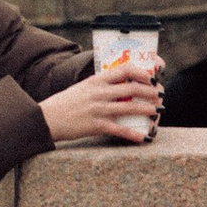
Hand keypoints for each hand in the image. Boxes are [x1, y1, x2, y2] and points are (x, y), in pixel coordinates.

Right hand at [41, 52, 163, 147]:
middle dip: (149, 92)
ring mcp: (99, 109)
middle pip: (131, 88)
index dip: (140, 73)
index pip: (124, 70)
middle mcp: (99, 93)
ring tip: (156, 111)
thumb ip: (100, 86)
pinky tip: (143, 137)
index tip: (150, 78)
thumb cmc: (65, 103)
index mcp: (96, 80)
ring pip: (129, 107)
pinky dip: (133, 133)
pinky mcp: (96, 125)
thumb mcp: (83, 87)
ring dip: (146, 109)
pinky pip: (119, 129)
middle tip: (158, 96)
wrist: (48, 118)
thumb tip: (118, 86)